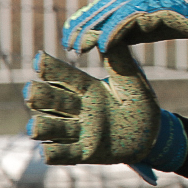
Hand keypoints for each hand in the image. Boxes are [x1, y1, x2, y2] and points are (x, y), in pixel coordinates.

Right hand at [23, 45, 184, 184]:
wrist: (155, 134)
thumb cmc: (139, 100)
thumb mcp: (130, 74)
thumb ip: (115, 51)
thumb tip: (92, 33)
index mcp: (85, 87)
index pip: (61, 75)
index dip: (48, 67)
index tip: (40, 60)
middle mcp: (76, 108)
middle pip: (47, 99)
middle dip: (37, 95)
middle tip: (33, 92)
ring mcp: (78, 131)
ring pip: (47, 127)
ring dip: (40, 126)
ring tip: (36, 126)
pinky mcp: (83, 153)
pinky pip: (58, 155)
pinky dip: (51, 152)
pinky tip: (48, 149)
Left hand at [61, 0, 187, 52]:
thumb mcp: (156, 24)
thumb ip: (133, 27)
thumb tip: (109, 40)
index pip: (105, 4)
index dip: (86, 19)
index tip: (69, 35)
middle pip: (103, 6)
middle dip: (83, 25)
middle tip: (67, 43)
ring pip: (110, 14)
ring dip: (92, 32)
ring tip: (79, 48)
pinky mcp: (157, 4)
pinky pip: (128, 21)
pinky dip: (112, 34)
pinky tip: (101, 47)